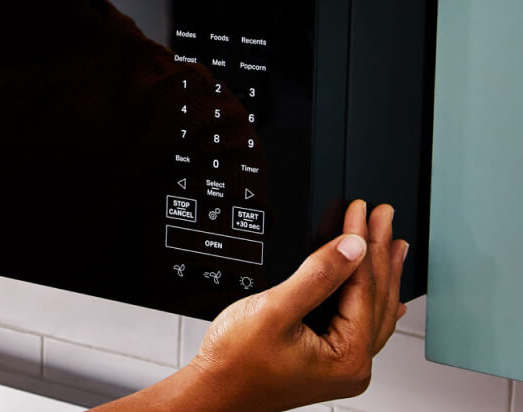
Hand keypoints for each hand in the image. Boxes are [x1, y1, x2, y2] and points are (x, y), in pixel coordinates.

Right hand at [174, 200, 408, 410]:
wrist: (212, 392)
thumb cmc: (234, 364)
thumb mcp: (274, 311)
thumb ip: (317, 277)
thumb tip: (352, 248)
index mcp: (348, 357)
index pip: (364, 287)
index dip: (364, 244)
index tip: (362, 212)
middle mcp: (353, 366)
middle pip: (376, 298)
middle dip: (379, 253)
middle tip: (383, 216)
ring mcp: (343, 367)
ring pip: (372, 311)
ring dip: (380, 275)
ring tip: (391, 245)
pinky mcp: (328, 364)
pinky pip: (361, 326)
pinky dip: (368, 300)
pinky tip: (380, 295)